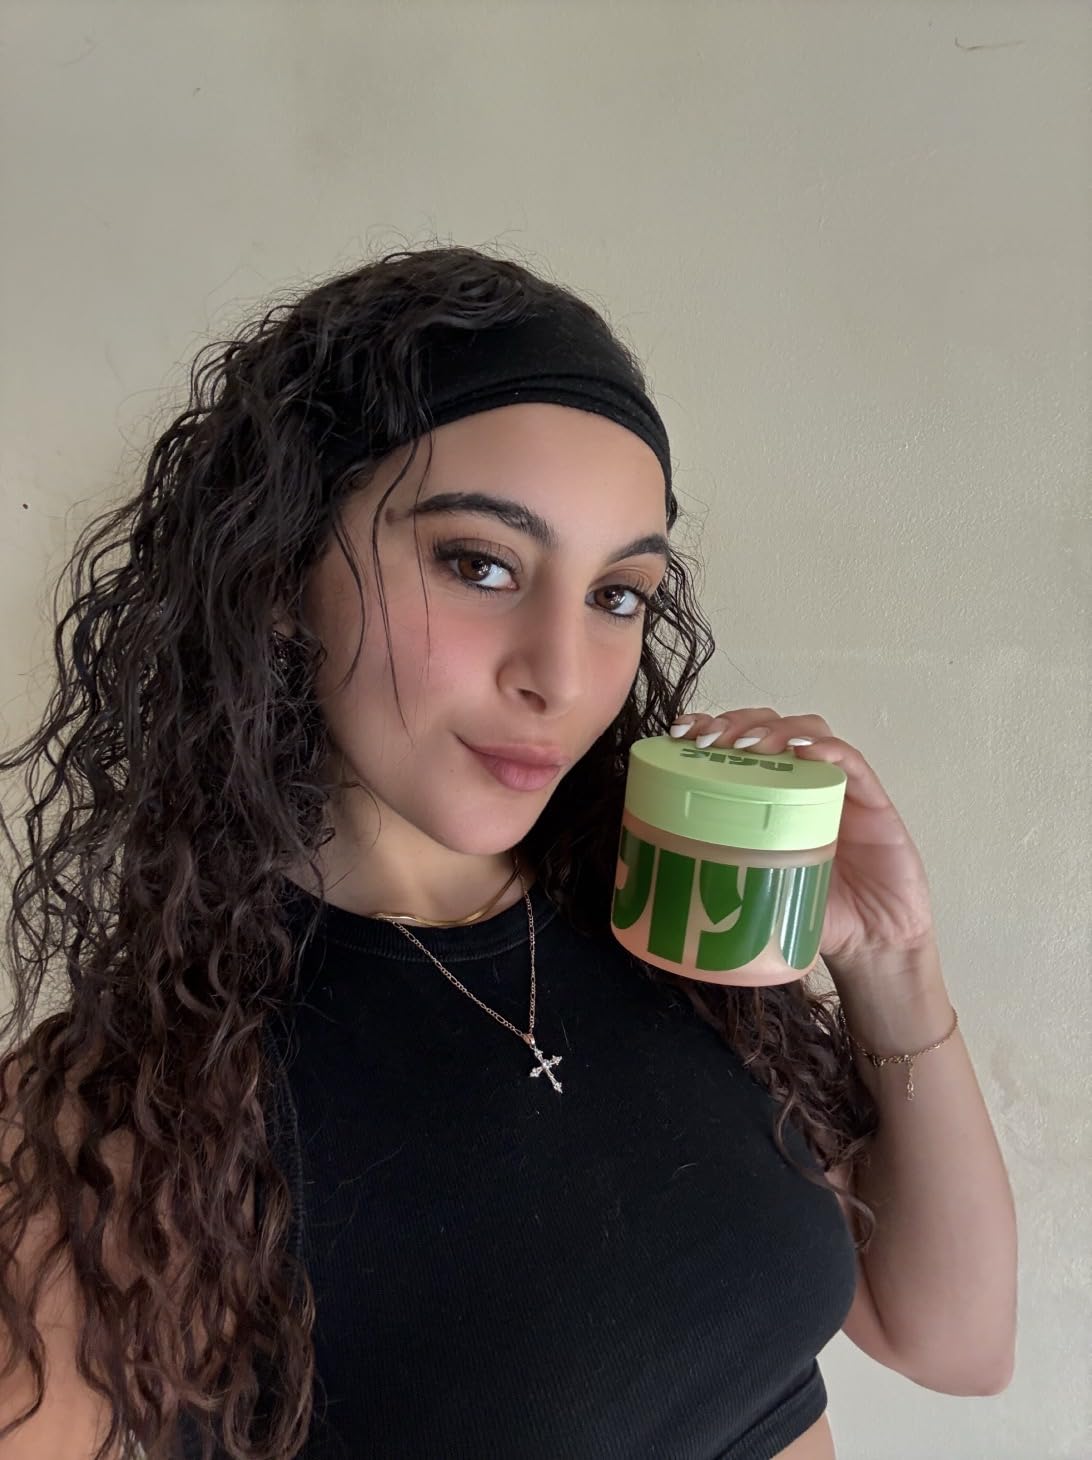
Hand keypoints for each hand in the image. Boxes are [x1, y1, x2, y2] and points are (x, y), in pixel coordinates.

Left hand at [668, 709, 937, 972]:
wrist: (874, 944)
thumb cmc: (816, 914)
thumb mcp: (758, 893)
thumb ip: (724, 876)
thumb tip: (662, 877)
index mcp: (772, 798)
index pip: (741, 743)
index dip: (712, 727)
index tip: (681, 732)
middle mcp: (804, 783)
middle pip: (771, 726)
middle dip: (737, 723)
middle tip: (710, 740)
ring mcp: (840, 787)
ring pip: (809, 731)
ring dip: (777, 729)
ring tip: (749, 746)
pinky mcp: (874, 801)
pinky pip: (852, 762)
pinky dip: (828, 750)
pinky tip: (805, 751)